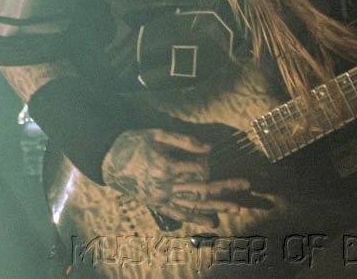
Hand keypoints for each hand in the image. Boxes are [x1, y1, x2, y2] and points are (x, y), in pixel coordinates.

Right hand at [100, 129, 250, 227]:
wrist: (109, 161)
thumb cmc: (133, 143)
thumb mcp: (157, 134)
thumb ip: (184, 141)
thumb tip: (209, 148)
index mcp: (165, 168)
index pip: (198, 169)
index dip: (207, 162)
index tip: (207, 155)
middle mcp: (165, 187)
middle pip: (201, 191)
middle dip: (225, 188)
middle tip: (246, 185)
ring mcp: (161, 199)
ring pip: (194, 206)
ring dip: (217, 207)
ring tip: (236, 207)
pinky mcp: (157, 205)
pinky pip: (179, 215)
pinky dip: (196, 219)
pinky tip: (211, 222)